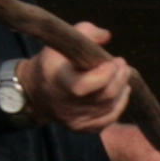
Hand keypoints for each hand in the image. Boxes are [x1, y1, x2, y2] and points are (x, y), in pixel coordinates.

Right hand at [14, 25, 130, 133]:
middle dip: (119, 78)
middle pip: (105, 96)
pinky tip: (121, 91)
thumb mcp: (64, 41)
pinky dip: (119, 104)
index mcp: (58, 81)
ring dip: (121, 89)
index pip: (84, 85)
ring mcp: (74, 119)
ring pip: (110, 107)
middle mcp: (65, 104)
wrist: (37, 91)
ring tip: (121, 74)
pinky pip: (109, 119)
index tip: (113, 60)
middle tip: (122, 64)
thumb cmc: (54, 61)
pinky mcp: (82, 128)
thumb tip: (105, 36)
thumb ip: (86, 32)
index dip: (105, 74)